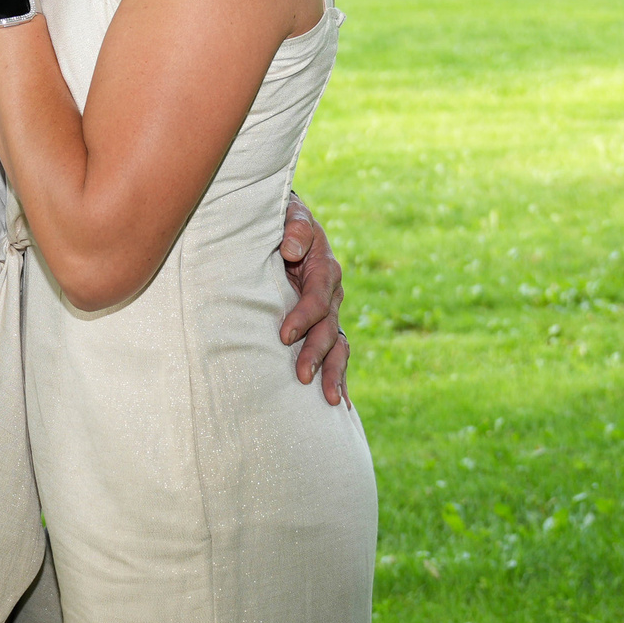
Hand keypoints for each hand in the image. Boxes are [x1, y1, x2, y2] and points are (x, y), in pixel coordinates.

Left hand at [278, 193, 349, 405]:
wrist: (285, 227)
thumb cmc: (282, 221)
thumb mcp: (290, 214)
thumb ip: (294, 227)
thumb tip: (291, 249)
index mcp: (325, 269)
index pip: (318, 297)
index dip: (303, 316)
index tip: (284, 335)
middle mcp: (332, 295)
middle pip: (329, 329)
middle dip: (316, 354)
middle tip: (302, 377)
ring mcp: (329, 314)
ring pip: (337, 347)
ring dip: (334, 374)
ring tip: (331, 402)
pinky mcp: (321, 327)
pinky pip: (334, 355)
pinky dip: (339, 379)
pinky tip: (341, 408)